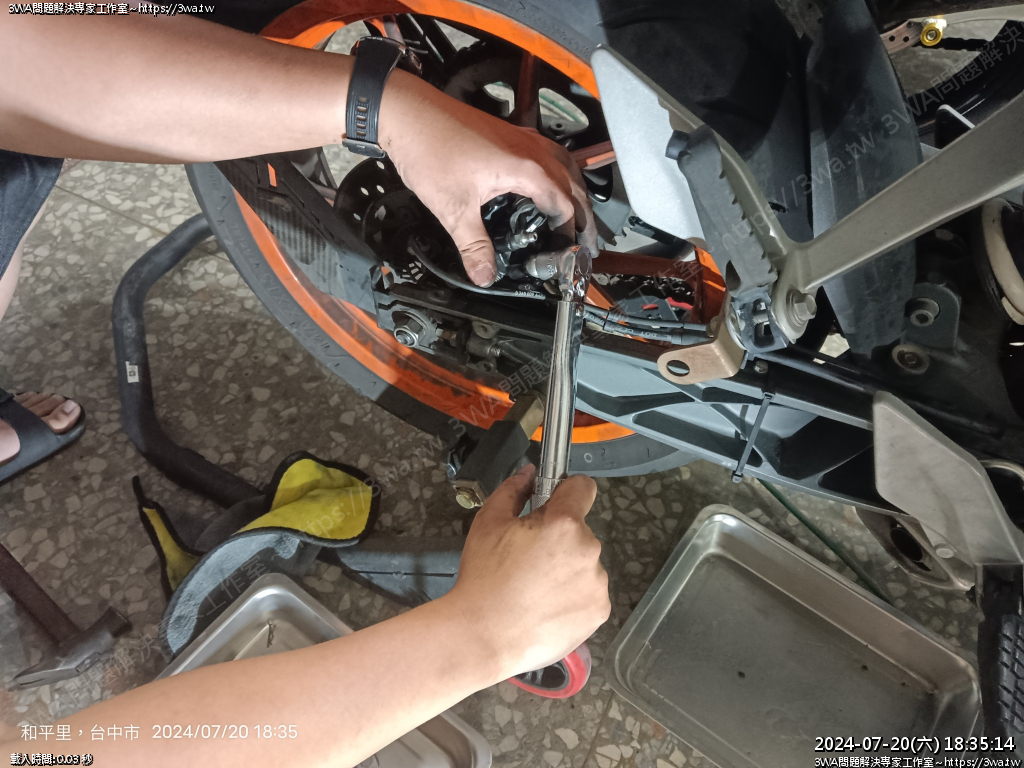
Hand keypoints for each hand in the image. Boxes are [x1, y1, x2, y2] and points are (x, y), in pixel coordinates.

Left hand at [379, 71, 597, 286]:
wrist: (408, 113)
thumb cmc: (431, 151)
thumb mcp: (453, 208)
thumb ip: (474, 246)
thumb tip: (486, 275)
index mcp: (527, 169)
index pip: (564, 206)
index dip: (570, 233)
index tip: (568, 255)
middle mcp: (532, 150)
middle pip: (573, 185)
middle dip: (583, 216)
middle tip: (586, 244)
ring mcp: (522, 138)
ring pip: (564, 165)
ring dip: (574, 191)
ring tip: (576, 215)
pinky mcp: (508, 133)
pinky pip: (547, 153)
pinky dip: (556, 172)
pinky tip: (545, 183)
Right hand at [443, 465, 609, 679]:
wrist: (484, 636)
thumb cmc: (484, 579)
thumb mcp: (488, 523)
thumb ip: (513, 490)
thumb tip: (529, 474)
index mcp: (564, 523)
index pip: (583, 487)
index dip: (566, 492)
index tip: (553, 503)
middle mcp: (588, 550)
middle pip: (579, 531)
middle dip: (559, 538)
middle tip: (528, 557)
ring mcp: (597, 583)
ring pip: (584, 563)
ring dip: (567, 568)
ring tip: (534, 588)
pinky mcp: (599, 611)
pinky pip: (589, 592)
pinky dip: (572, 597)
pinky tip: (545, 607)